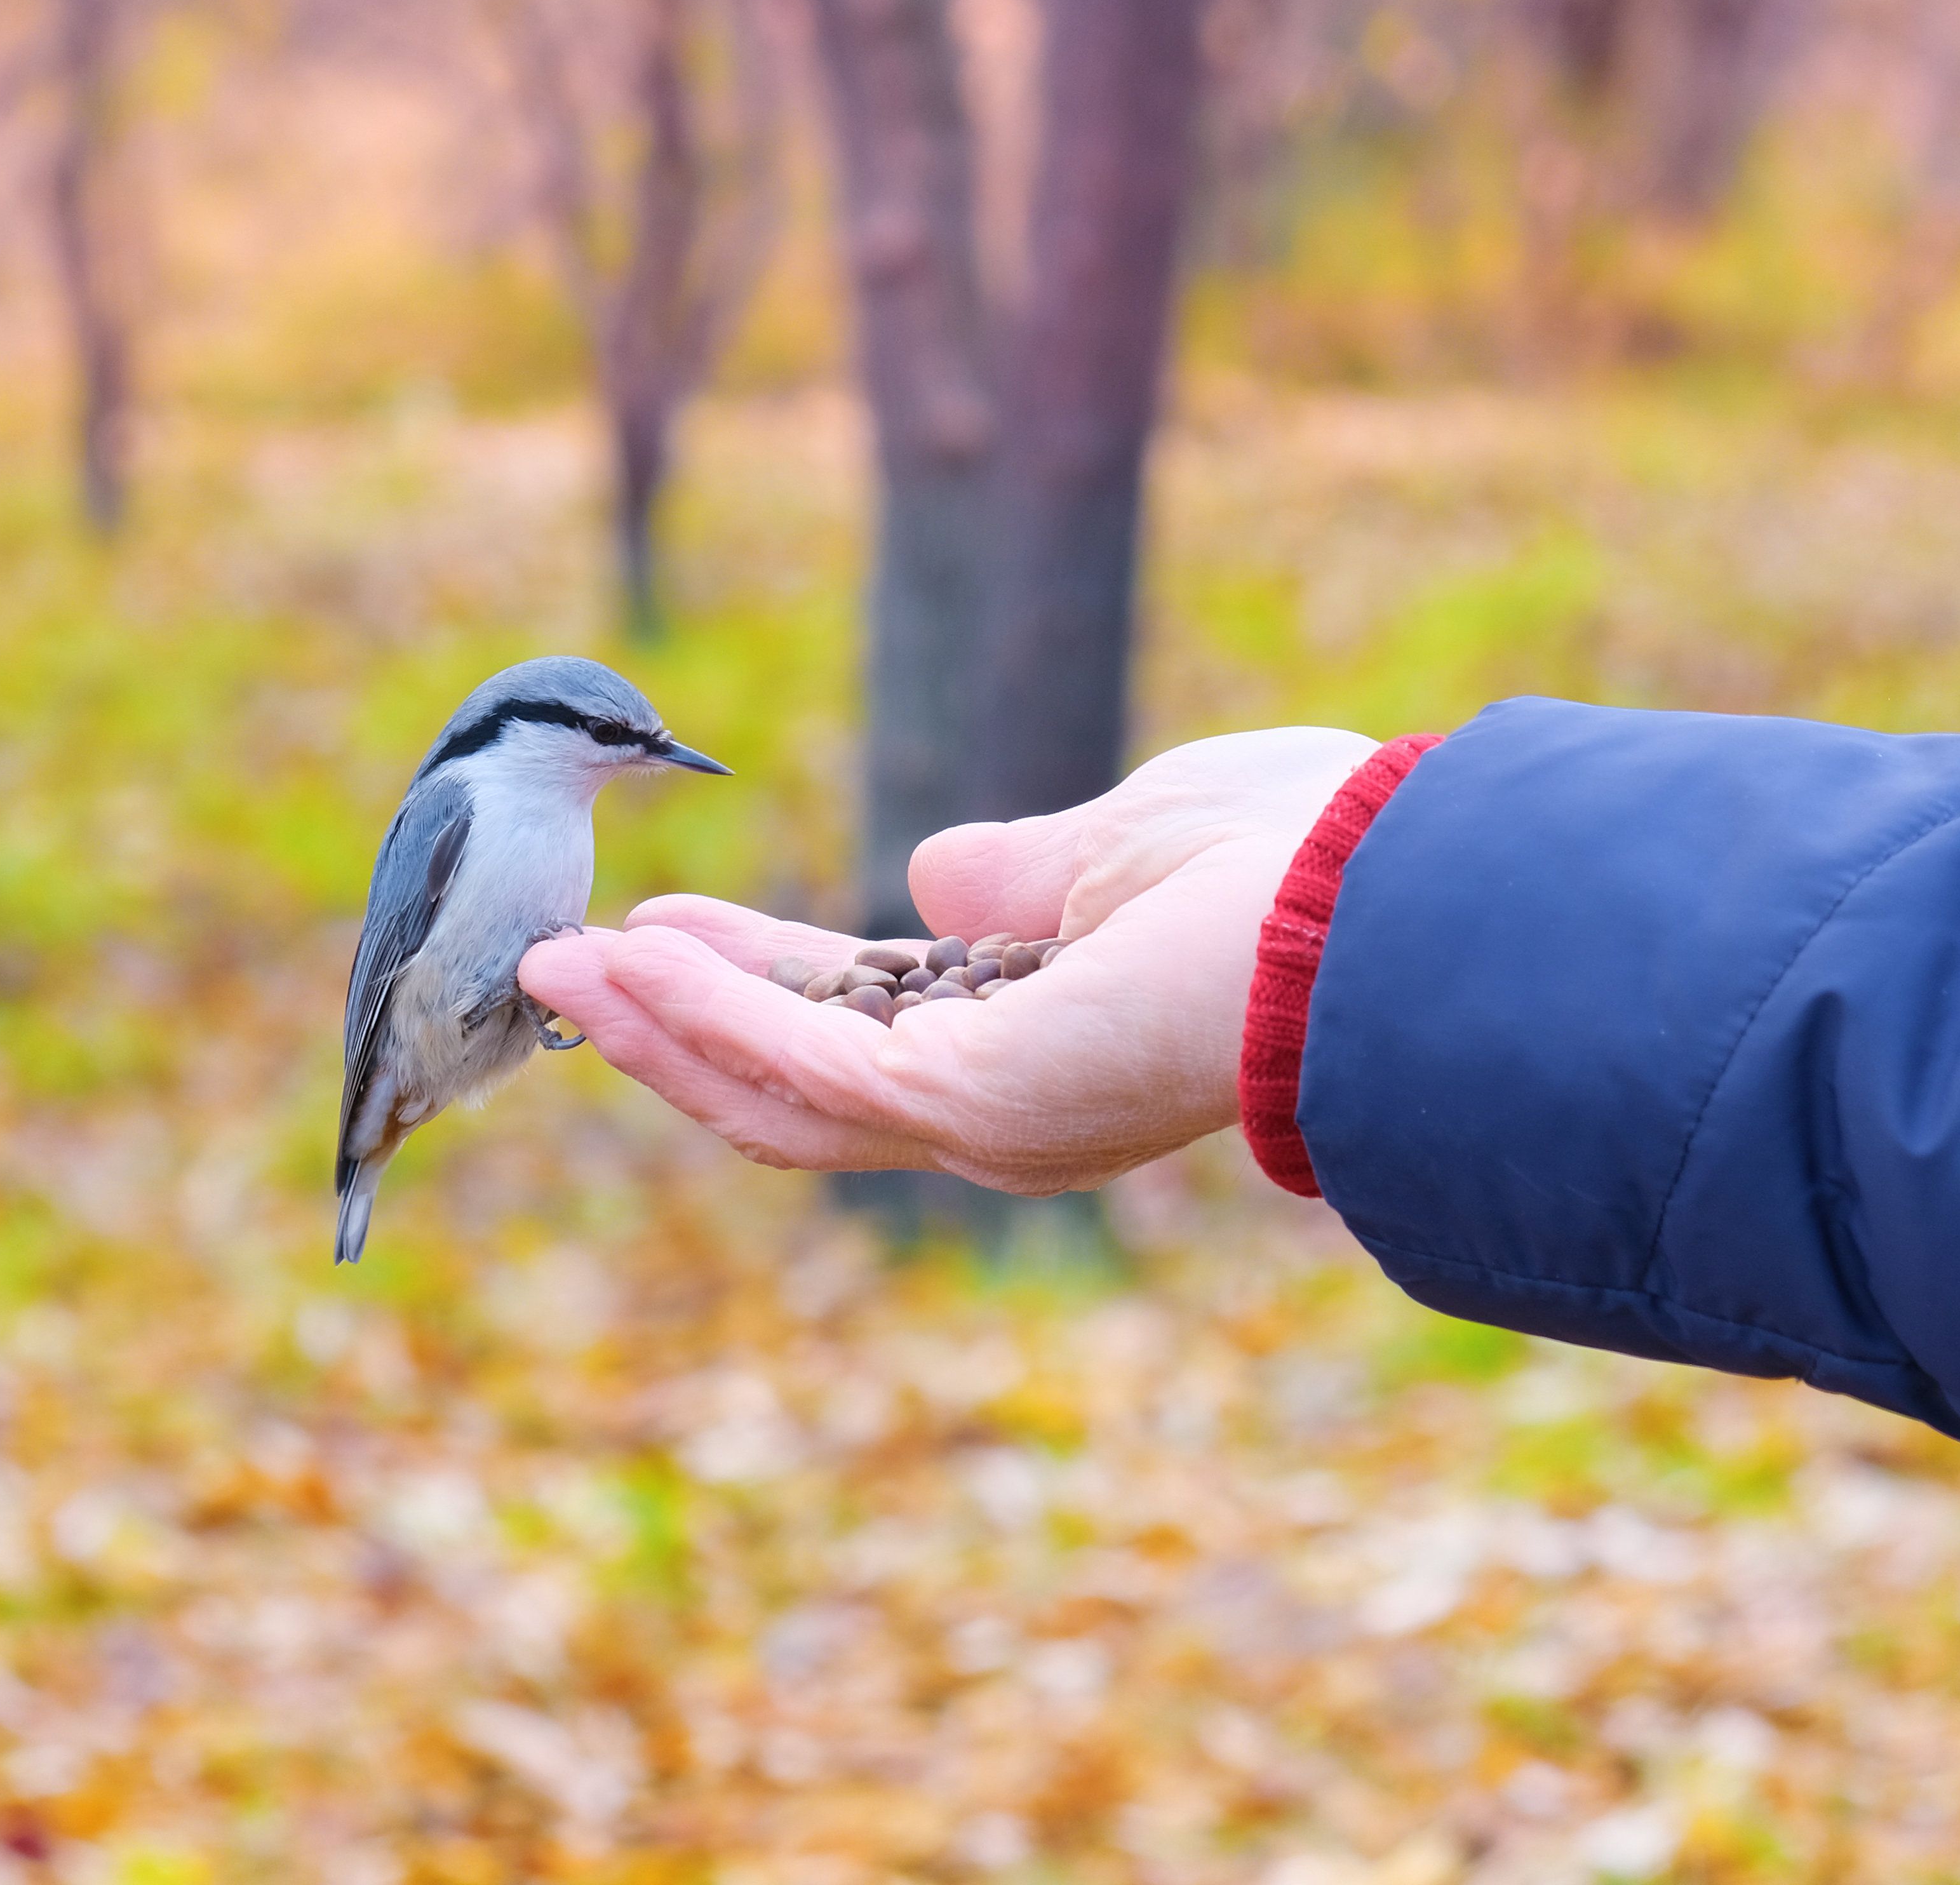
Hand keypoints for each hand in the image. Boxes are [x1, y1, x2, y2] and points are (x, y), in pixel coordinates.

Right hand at [518, 727, 1377, 1194]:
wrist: (1402, 899)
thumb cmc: (1303, 857)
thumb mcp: (1126, 838)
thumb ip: (1025, 872)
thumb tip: (939, 876)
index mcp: (1047, 1050)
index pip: (861, 1032)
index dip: (749, 983)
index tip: (658, 929)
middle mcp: (1014, 1112)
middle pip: (794, 1088)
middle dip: (670, 1027)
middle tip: (562, 962)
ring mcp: (994, 1122)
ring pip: (780, 1094)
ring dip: (659, 1028)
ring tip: (557, 964)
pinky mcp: (977, 1105)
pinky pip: (810, 1062)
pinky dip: (712, 1012)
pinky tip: (637, 960)